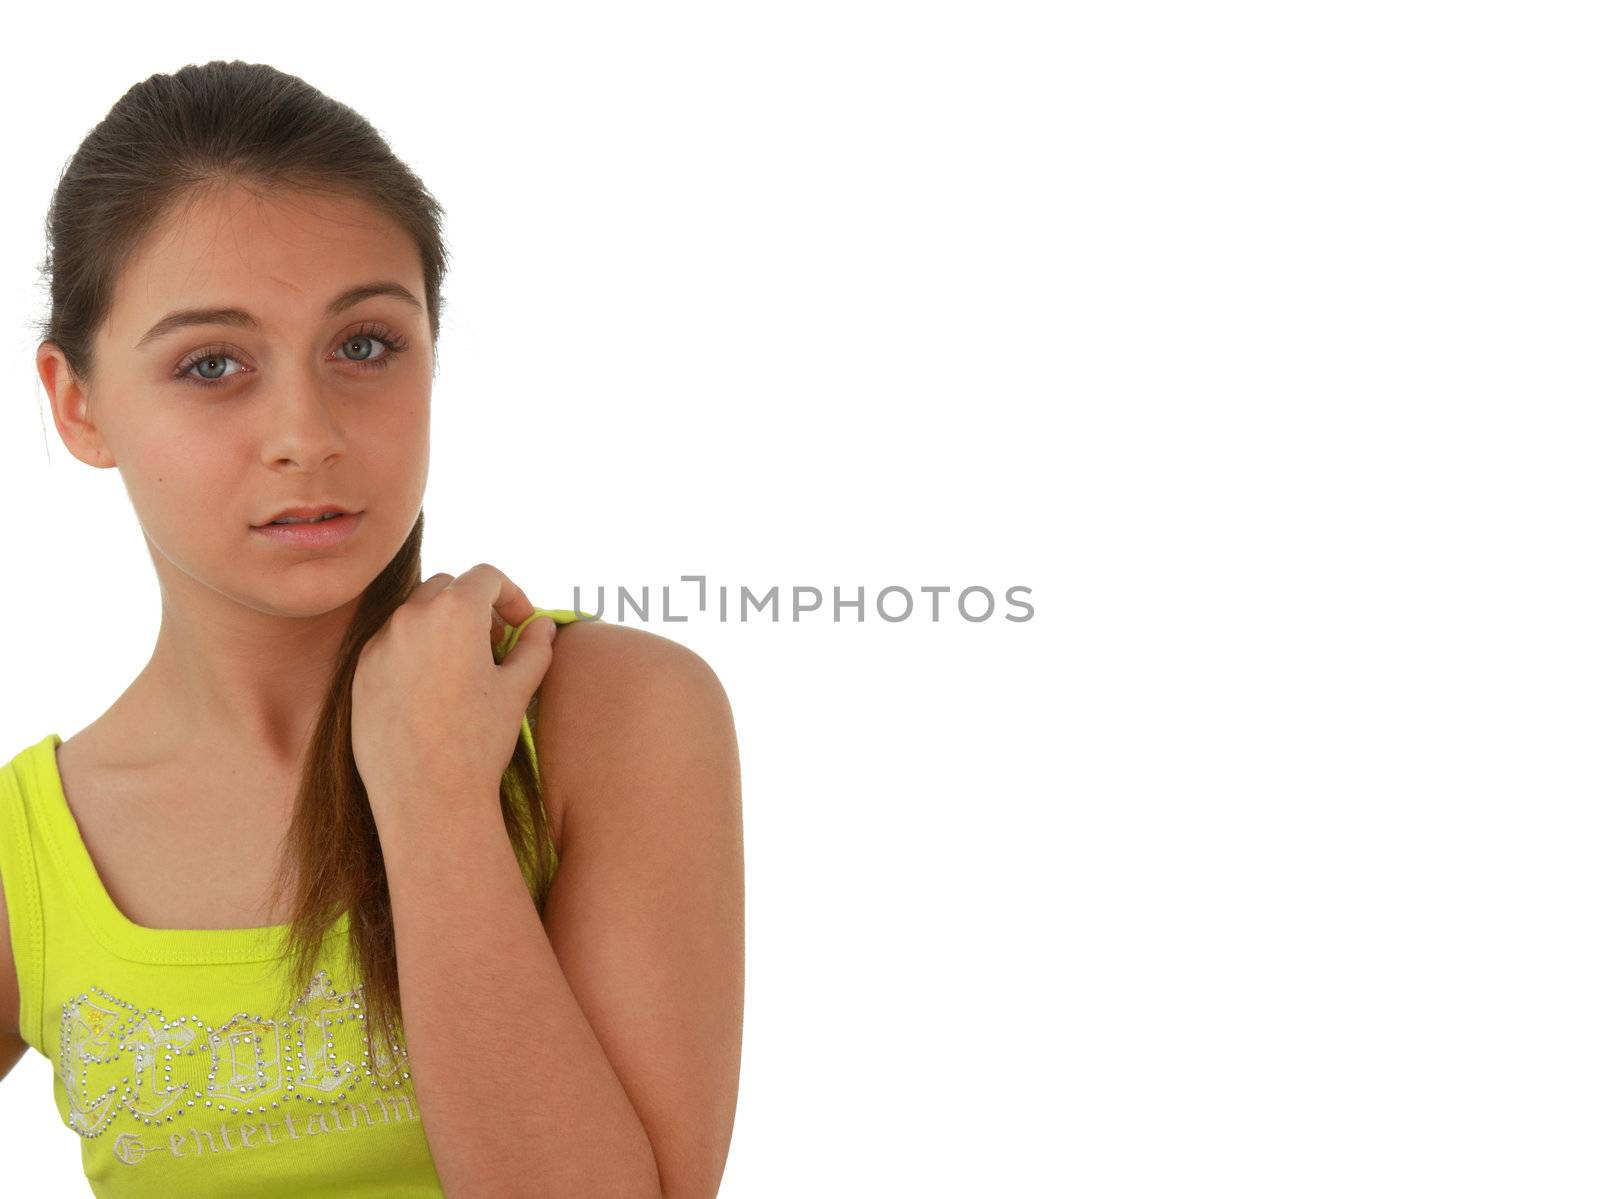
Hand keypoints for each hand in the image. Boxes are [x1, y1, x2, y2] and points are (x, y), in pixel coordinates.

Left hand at [351, 564, 557, 831]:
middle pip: (447, 588)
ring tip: (462, 669)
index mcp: (455, 611)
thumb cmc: (479, 741)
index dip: (512, 594)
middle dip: (473, 606)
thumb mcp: (517, 690)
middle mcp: (411, 617)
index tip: (522, 624)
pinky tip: (431, 691)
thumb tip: (543, 626)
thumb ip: (534, 647)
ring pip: (414, 615)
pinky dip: (413, 652)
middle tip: (493, 643)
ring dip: (441, 627)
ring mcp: (379, 644)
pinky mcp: (360, 672)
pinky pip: (389, 645)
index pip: (486, 576)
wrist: (426, 795)